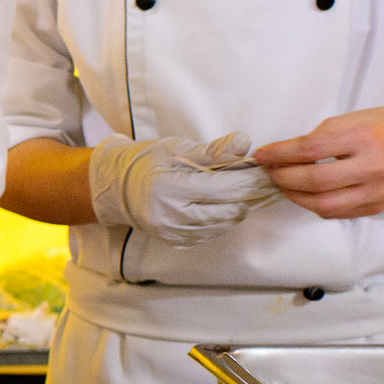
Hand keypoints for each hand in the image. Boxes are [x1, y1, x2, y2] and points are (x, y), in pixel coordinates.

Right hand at [89, 132, 279, 243]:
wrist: (116, 187)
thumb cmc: (147, 161)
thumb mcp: (177, 148)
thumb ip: (212, 151)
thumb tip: (244, 143)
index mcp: (169, 187)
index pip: (222, 187)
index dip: (249, 181)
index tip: (267, 174)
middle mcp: (170, 214)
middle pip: (226, 209)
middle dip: (248, 197)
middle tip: (264, 185)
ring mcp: (171, 231)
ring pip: (221, 224)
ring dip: (237, 210)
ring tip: (245, 195)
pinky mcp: (173, 240)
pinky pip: (209, 233)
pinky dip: (221, 220)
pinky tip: (225, 207)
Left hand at [254, 107, 383, 218]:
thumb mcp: (354, 118)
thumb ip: (322, 135)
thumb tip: (286, 154)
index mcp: (364, 137)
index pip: (311, 149)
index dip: (281, 154)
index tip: (261, 155)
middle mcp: (372, 167)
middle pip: (316, 181)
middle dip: (283, 178)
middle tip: (269, 171)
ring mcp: (376, 192)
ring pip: (324, 205)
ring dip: (294, 196)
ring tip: (282, 184)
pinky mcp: (376, 207)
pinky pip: (336, 213)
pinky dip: (314, 205)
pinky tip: (303, 194)